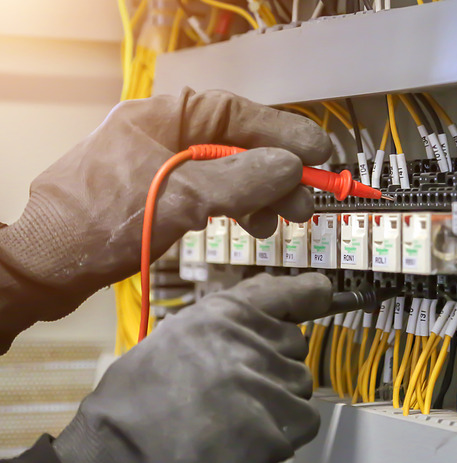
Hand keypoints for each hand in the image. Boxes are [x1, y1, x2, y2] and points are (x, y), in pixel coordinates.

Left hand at [0, 88, 330, 350]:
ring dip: (260, 196)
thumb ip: (240, 180)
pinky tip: (250, 225)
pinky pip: (211, 193)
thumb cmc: (100, 225)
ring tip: (278, 224)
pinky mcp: (160, 195)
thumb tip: (291, 165)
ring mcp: (162, 166)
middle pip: (237, 145)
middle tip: (305, 203)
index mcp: (163, 117)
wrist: (46, 267)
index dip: (283, 131)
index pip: (237, 113)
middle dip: (276, 173)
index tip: (320, 152)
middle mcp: (164, 135)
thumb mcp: (181, 199)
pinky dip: (236, 208)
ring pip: (228, 173)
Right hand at [52, 273, 331, 462]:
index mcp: (224, 315)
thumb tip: (280, 304)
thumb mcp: (178, 336)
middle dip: (276, 364)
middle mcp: (250, 342)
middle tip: (237, 387)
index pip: (289, 293)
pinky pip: (302, 424)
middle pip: (296, 347)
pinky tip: (244, 440)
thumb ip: (229, 319)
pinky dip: (282, 434)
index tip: (322, 294)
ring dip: (279, 402)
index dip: (310, 295)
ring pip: (300, 387)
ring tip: (234, 418)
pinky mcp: (275, 430)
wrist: (115, 461)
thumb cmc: (137, 399)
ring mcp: (265, 386)